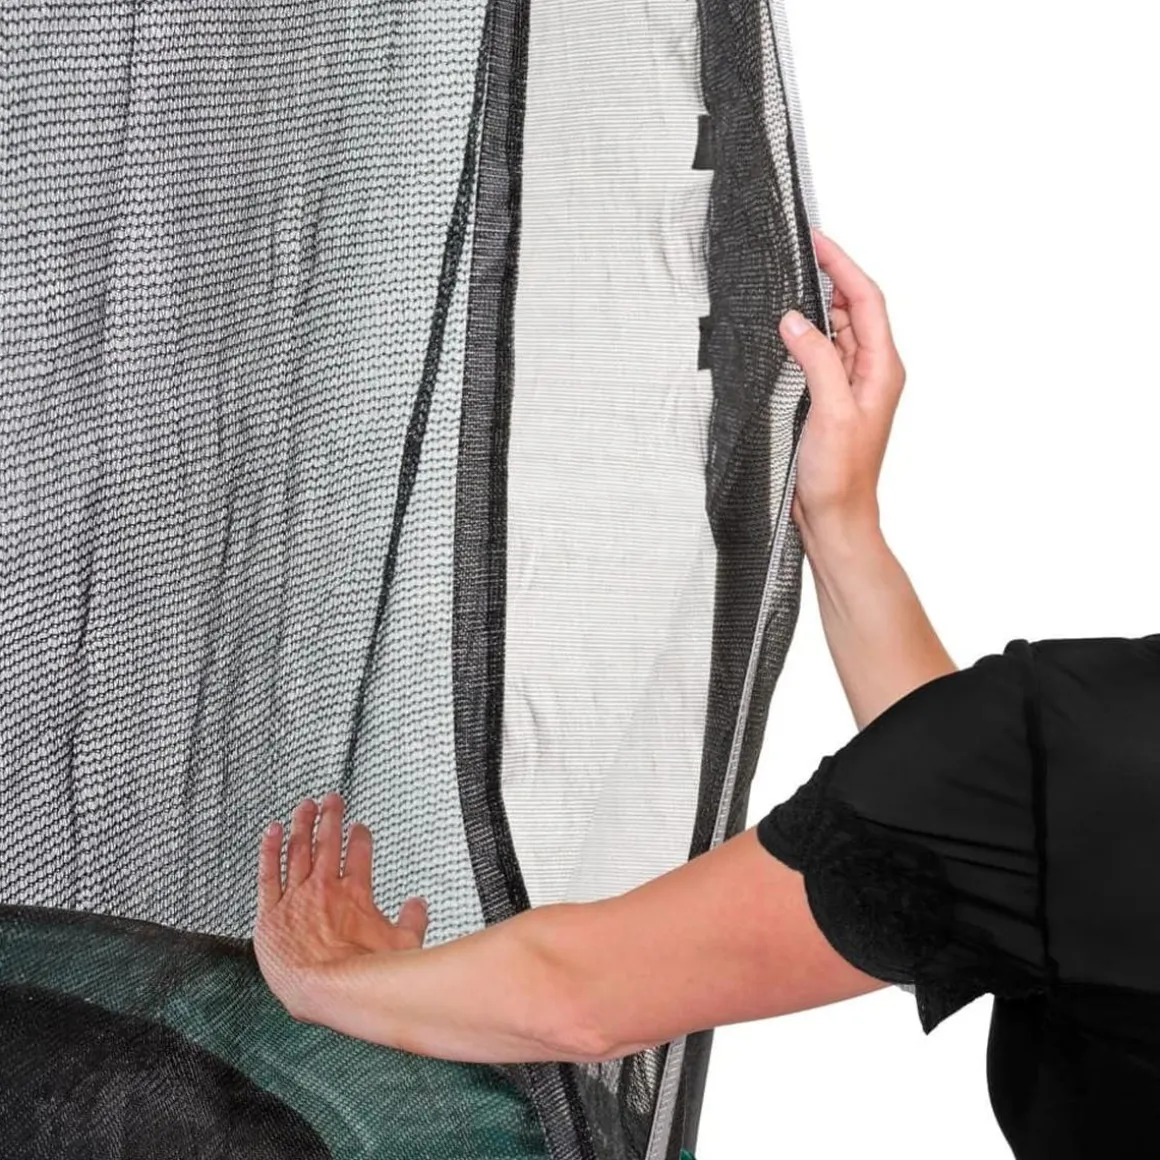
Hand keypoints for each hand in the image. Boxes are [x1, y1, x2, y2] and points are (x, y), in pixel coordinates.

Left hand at [254, 793, 427, 1022]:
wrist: (328, 991)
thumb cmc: (364, 977)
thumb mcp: (403, 944)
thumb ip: (413, 920)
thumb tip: (419, 905)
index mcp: (355, 893)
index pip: (359, 852)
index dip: (360, 837)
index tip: (359, 828)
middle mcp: (325, 889)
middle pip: (327, 841)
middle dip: (330, 817)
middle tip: (331, 800)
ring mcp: (297, 898)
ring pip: (298, 849)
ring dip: (302, 824)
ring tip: (304, 806)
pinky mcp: (271, 913)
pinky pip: (268, 873)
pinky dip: (269, 849)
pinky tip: (272, 831)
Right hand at [779, 230, 905, 544]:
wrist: (835, 519)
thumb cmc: (841, 477)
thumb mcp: (831, 412)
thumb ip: (816, 360)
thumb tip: (795, 320)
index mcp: (883, 369)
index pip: (867, 301)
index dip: (843, 266)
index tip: (818, 241)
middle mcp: (871, 373)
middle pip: (854, 309)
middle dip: (828, 278)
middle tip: (798, 253)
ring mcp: (851, 386)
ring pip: (836, 331)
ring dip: (815, 306)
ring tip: (788, 283)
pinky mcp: (830, 400)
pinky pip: (820, 355)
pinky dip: (804, 336)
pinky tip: (785, 330)